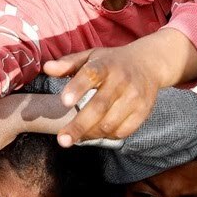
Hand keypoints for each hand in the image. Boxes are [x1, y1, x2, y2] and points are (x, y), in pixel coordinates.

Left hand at [44, 29, 196, 146]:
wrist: (149, 64)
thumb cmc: (113, 62)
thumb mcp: (91, 56)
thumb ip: (68, 63)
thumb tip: (46, 68)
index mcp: (106, 65)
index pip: (91, 74)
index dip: (77, 88)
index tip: (64, 102)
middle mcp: (122, 81)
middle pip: (99, 107)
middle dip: (79, 126)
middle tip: (62, 140)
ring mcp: (134, 98)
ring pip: (110, 123)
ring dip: (91, 134)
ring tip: (77, 136)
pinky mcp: (143, 111)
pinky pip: (123, 131)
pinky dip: (107, 136)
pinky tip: (96, 133)